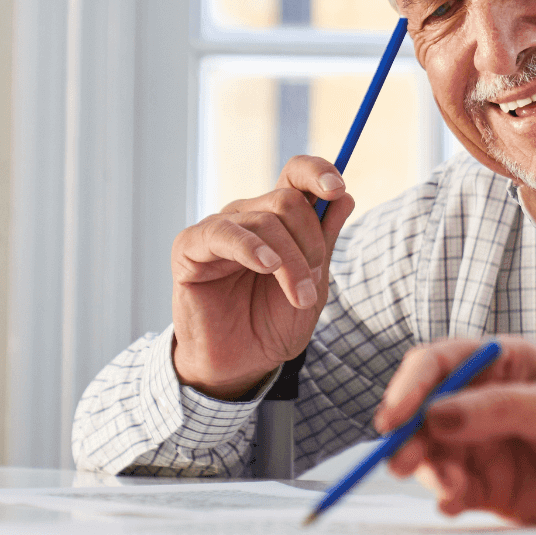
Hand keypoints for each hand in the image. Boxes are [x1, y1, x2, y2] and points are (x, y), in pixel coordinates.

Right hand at [170, 156, 354, 399]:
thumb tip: (344, 196)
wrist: (242, 362)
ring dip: (291, 261)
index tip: (338, 189)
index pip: (296, 173)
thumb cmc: (275, 320)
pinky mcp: (190, 248)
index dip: (318, 172)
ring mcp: (219, 229)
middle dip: (311, 240)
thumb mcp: (314, 280)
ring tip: (301, 296)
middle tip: (315, 279)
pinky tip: (266, 267)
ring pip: (264, 220)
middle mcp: (248, 214)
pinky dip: (251, 248)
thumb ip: (326, 239)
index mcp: (279, 217)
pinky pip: (223, 234)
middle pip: (287, 200)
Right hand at [376, 336, 535, 524]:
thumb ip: (503, 408)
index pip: (440, 364)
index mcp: (501, 364)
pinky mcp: (490, 487)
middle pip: (424, 413)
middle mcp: (483, 402)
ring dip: (431, 471)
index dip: (410, 386)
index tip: (393, 417)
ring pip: (432, 455)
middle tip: (404, 462)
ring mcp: (484, 446)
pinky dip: (447, 498)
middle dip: (408, 436)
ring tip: (454, 489)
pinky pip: (453, 490)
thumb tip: (439, 412)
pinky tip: (458, 502)